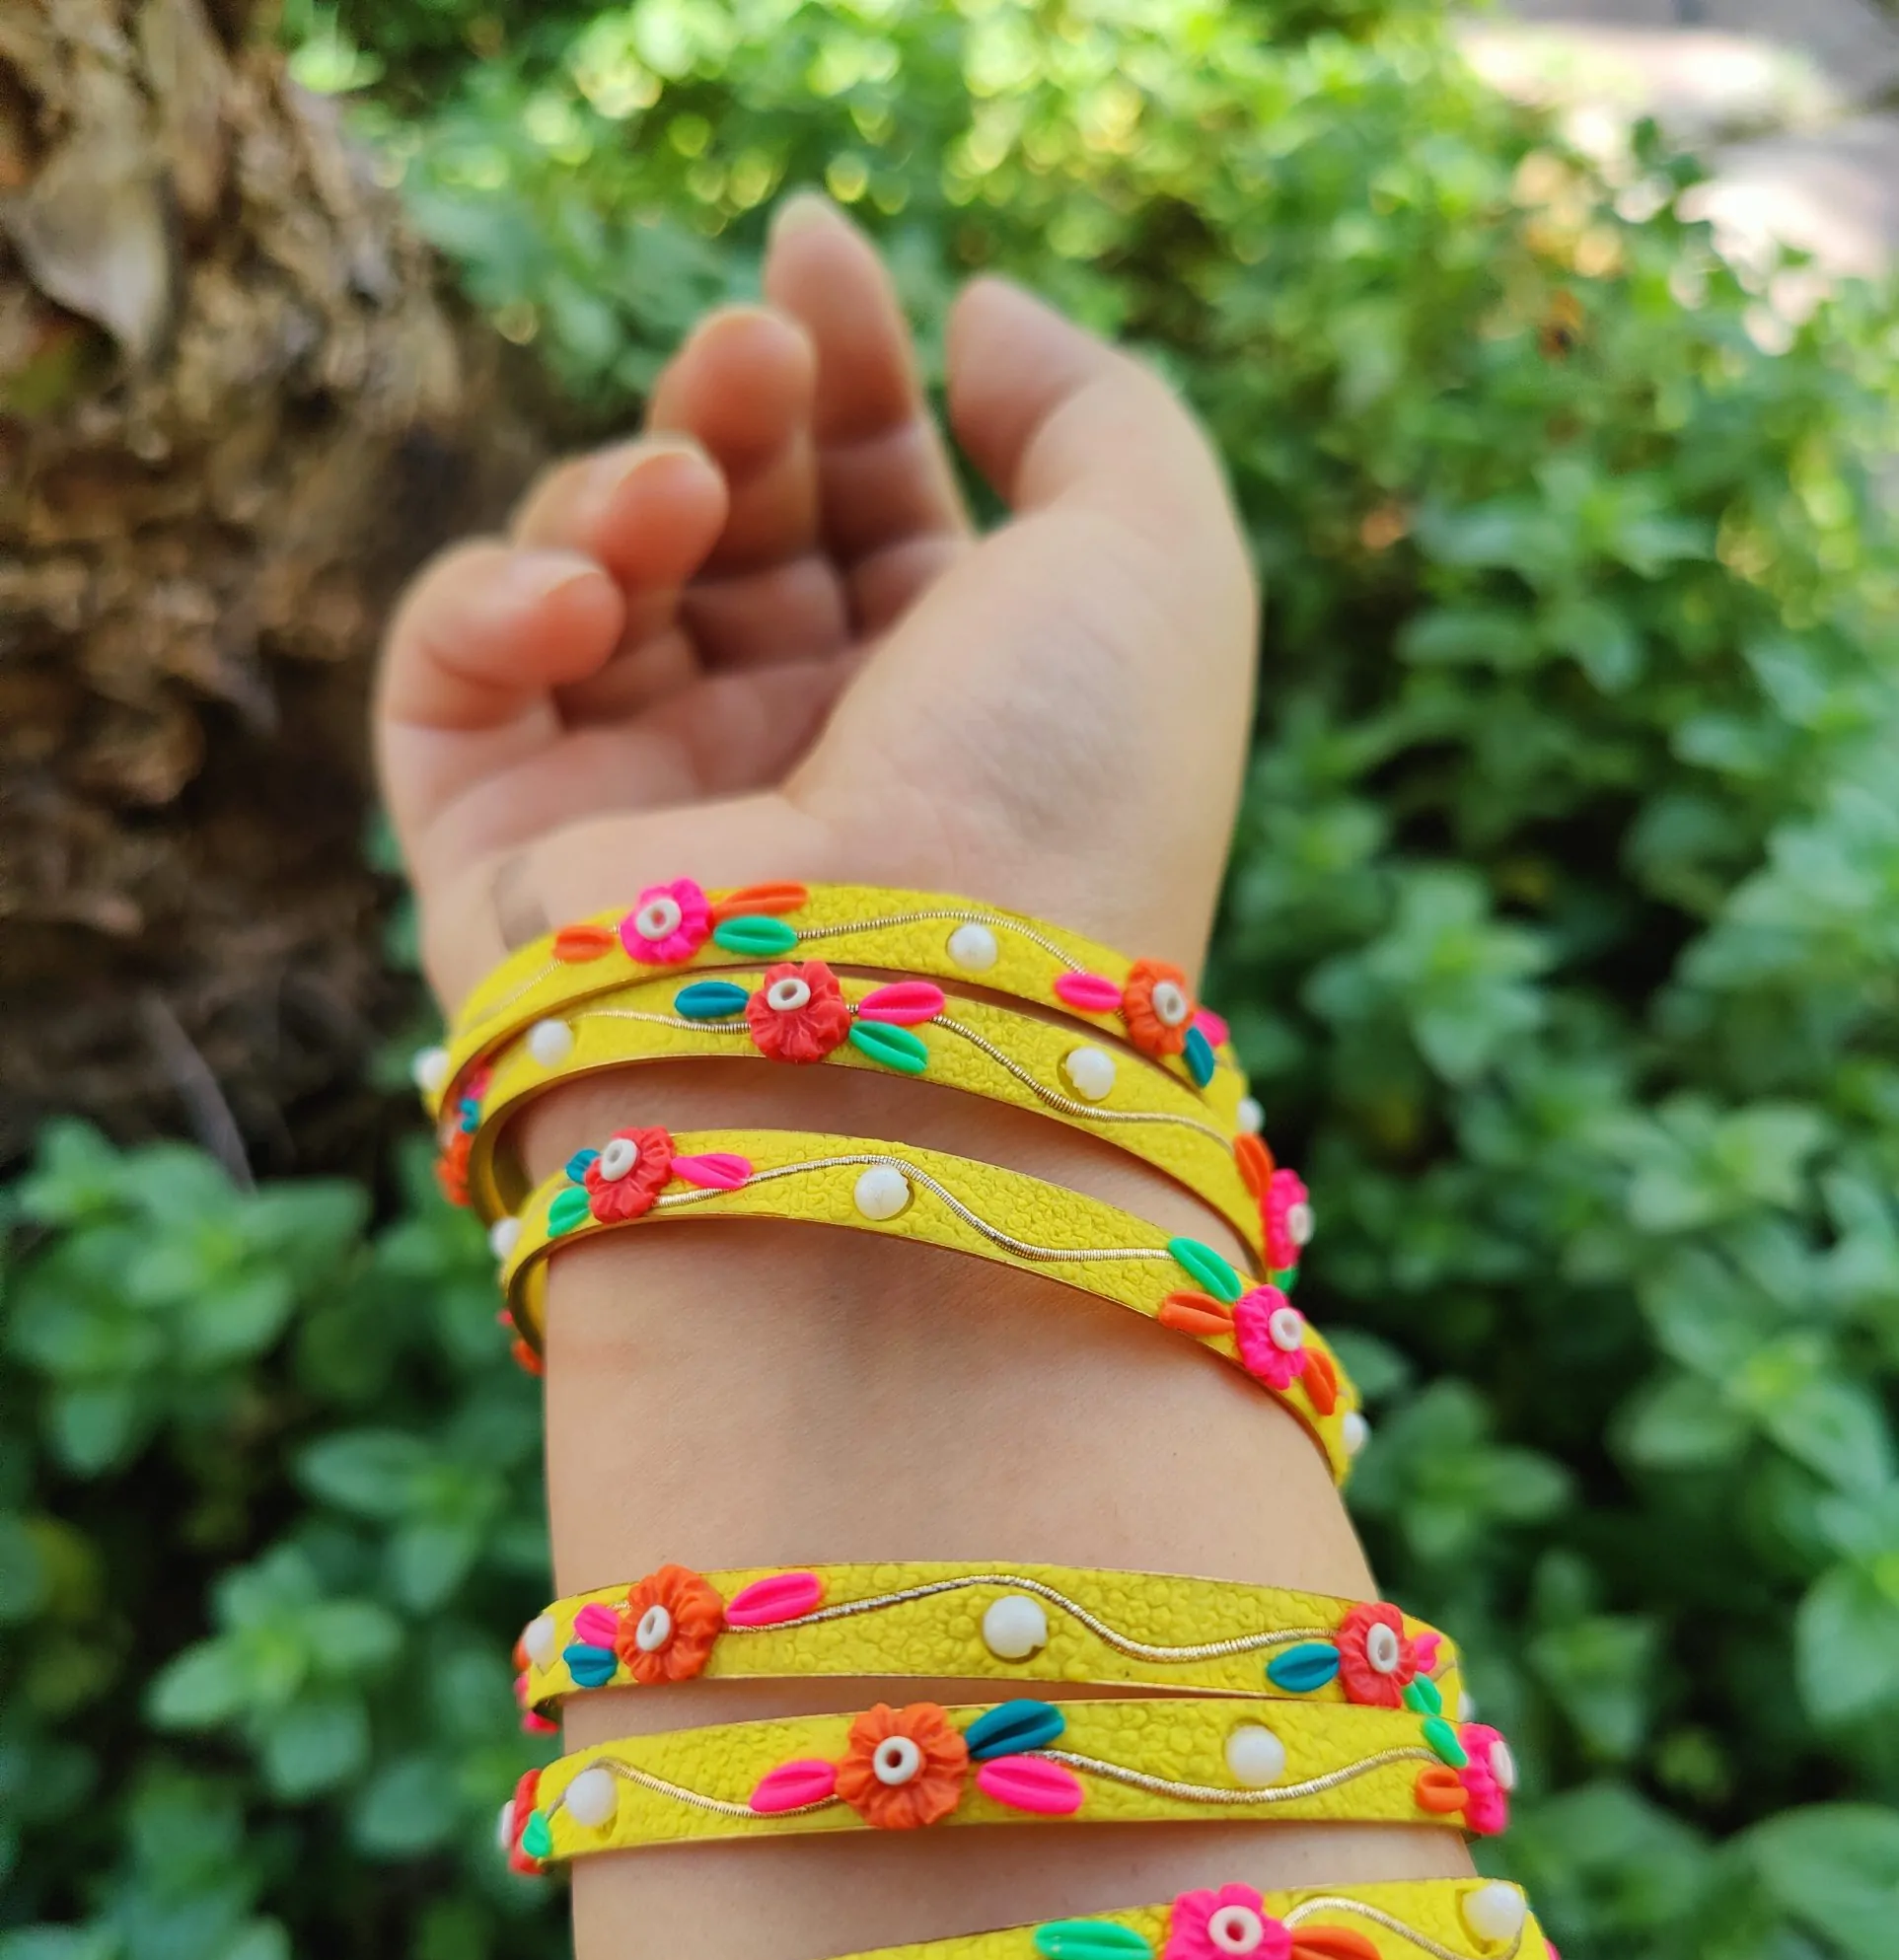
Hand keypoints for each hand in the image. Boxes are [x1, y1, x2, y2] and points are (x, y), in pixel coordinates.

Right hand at [375, 195, 1255, 1017]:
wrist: (908, 1052)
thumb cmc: (1058, 806)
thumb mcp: (1156, 561)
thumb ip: (1089, 407)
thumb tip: (974, 313)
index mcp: (954, 707)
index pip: (873, 502)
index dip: (847, 367)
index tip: (819, 251)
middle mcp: (804, 763)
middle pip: (734, 523)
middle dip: (736, 403)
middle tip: (751, 353)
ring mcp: (651, 813)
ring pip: (595, 576)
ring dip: (627, 485)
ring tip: (681, 496)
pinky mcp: (503, 862)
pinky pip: (455, 680)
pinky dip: (494, 598)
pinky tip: (579, 600)